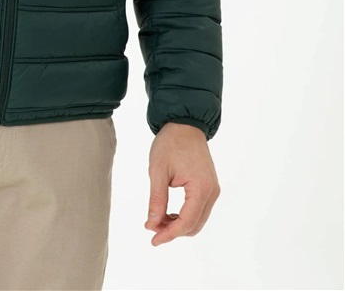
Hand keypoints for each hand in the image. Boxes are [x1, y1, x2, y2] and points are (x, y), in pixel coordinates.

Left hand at [144, 122, 220, 245]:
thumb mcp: (158, 171)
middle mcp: (212, 191)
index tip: (153, 240)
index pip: (186, 222)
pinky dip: (185, 216)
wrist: (185, 124)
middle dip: (173, 231)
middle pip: (194, 225)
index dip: (169, 235)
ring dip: (179, 225)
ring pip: (198, 220)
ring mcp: (213, 189)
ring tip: (158, 219)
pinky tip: (169, 213)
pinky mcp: (210, 186)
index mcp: (201, 188)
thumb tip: (152, 225)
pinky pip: (199, 210)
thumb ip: (156, 200)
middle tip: (152, 228)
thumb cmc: (170, 143)